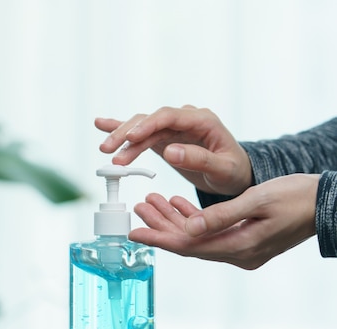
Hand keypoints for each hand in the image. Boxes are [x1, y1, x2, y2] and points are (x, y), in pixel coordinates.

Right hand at [95, 105, 251, 195]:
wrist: (234, 174)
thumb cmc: (233, 171)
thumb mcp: (224, 169)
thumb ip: (200, 159)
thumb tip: (170, 151)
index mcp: (202, 120)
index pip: (169, 116)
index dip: (148, 125)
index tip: (130, 137)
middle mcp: (185, 118)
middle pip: (150, 120)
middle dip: (127, 133)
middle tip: (109, 149)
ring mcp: (172, 127)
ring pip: (142, 127)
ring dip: (122, 138)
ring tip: (105, 150)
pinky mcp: (163, 137)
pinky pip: (141, 132)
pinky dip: (121, 129)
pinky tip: (101, 124)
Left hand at [128, 174, 318, 268]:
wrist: (325, 203)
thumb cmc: (295, 198)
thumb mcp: (256, 201)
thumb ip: (221, 216)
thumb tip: (189, 227)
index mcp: (240, 247)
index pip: (188, 247)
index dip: (158, 239)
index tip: (133, 233)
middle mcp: (238, 252)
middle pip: (189, 242)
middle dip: (161, 225)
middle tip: (139, 207)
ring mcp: (242, 246)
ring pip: (197, 235)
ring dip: (174, 219)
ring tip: (151, 200)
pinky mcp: (244, 237)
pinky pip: (210, 230)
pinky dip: (192, 217)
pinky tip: (177, 202)